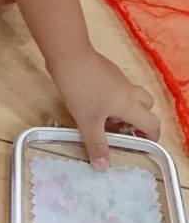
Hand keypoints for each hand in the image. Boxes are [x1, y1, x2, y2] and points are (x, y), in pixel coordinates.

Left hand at [47, 47, 159, 168]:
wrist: (69, 54)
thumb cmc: (82, 89)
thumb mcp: (87, 121)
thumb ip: (96, 144)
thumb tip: (104, 167)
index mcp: (130, 105)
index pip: (153, 123)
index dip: (151, 137)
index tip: (139, 146)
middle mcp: (128, 91)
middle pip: (146, 107)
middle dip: (138, 121)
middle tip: (120, 131)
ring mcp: (117, 79)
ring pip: (131, 96)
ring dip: (123, 110)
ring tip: (102, 120)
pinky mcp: (106, 71)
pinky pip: (117, 88)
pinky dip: (111, 99)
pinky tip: (90, 104)